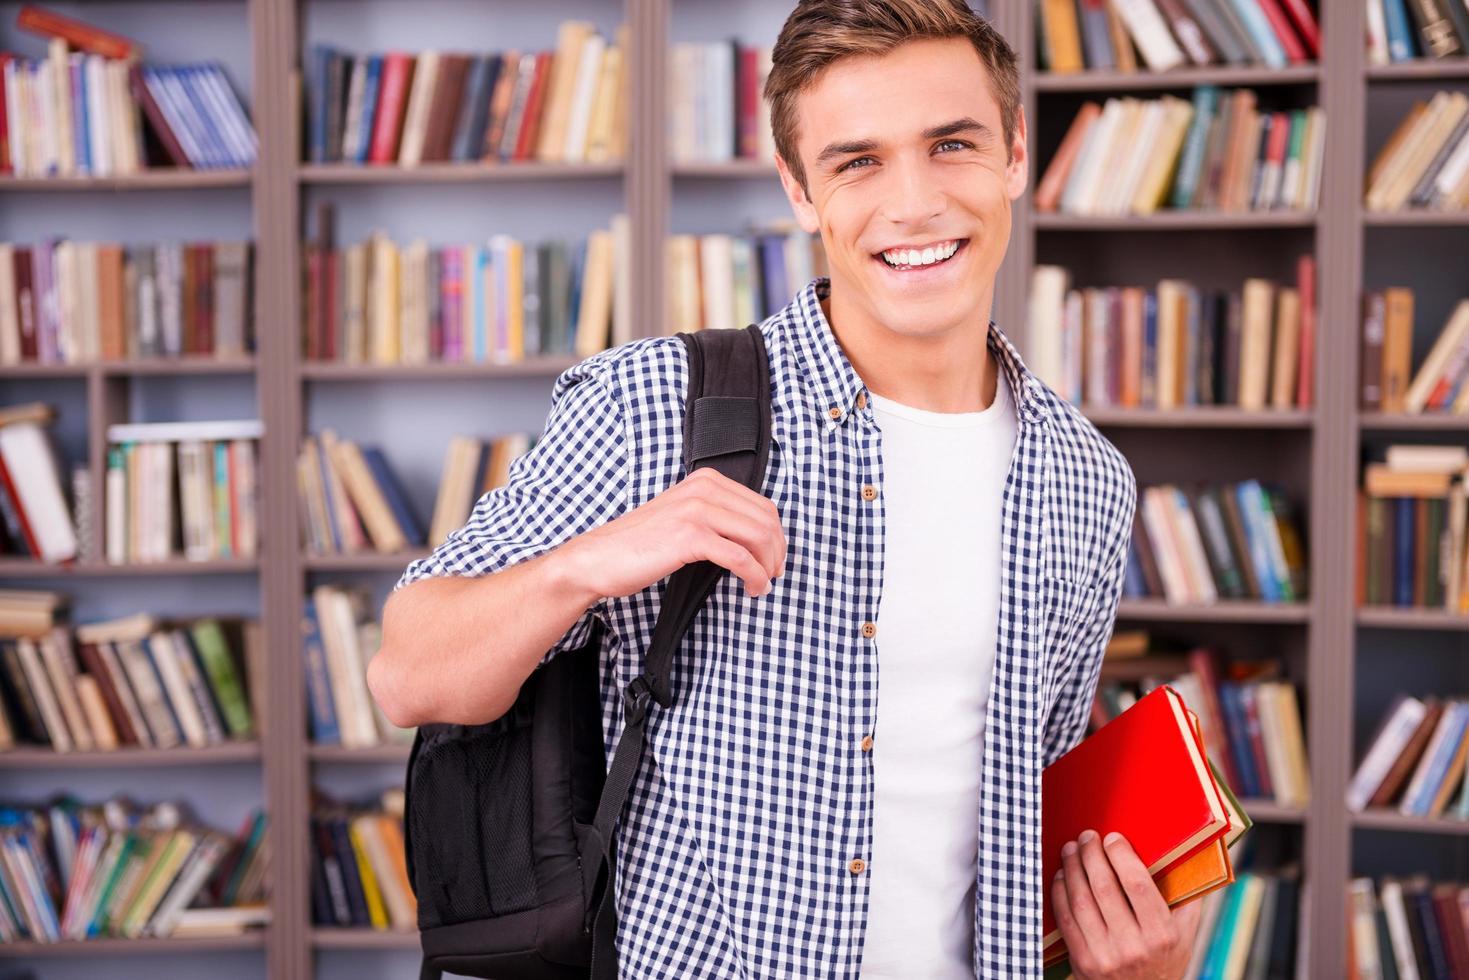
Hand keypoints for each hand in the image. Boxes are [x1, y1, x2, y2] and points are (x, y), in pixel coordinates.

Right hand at [560, 466, 787, 601]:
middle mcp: (704, 489)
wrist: (599, 558)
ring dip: (768, 565)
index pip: (762, 505)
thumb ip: (714, 516)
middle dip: (777, 551)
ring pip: (758, 536)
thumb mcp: (682, 517)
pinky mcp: (690, 536)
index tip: (774, 559)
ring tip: (763, 584)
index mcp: (705, 480)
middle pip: (766, 520)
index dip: (777, 536)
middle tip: (773, 575)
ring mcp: (697, 510)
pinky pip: (740, 557)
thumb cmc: (639, 544)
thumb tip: (753, 537)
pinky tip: (752, 588)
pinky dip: (754, 575)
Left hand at [1050, 830, 1202, 979]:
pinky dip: (1060, 892)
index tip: (1112, 838)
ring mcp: (1105, 955)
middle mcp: (1133, 945)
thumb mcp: (1185, 934)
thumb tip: (1185, 855)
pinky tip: (1061, 876)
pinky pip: (1066, 919)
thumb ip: (1185, 897)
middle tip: (1087, 837)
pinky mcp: (1083, 961)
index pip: (1137, 884)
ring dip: (1072, 868)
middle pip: (1104, 887)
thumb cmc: (1166, 960)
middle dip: (1092, 855)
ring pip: (1081, 900)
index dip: (1121, 856)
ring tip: (1071, 849)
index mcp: (1162, 934)